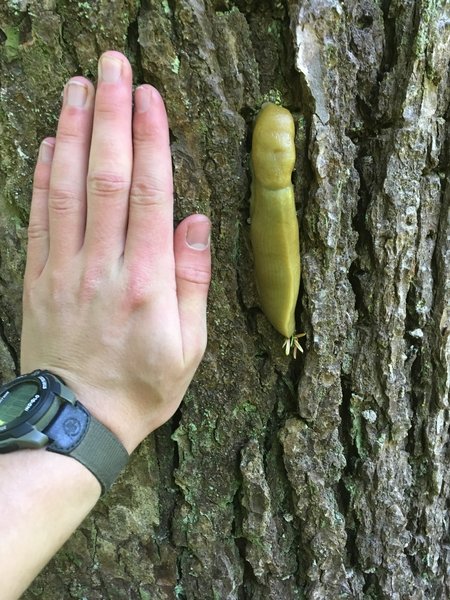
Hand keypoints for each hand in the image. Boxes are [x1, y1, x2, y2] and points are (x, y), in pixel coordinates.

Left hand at [21, 51, 211, 452]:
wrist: (79, 422)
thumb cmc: (143, 386)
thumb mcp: (190, 346)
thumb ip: (193, 280)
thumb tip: (197, 221)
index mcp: (147, 282)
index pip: (149, 194)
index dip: (149, 140)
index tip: (148, 96)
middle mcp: (103, 267)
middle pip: (105, 177)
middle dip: (109, 115)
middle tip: (112, 65)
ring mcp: (64, 270)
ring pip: (66, 188)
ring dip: (71, 132)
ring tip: (78, 86)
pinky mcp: (38, 279)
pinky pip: (38, 218)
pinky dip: (41, 176)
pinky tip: (46, 142)